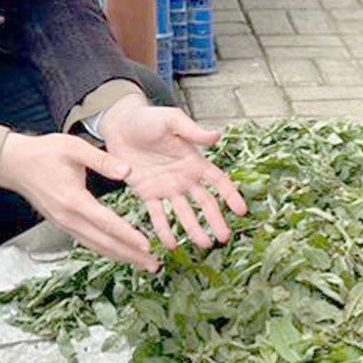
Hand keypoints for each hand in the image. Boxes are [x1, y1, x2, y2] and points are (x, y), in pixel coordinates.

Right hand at [0, 130, 159, 269]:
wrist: (14, 164)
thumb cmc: (43, 153)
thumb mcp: (74, 148)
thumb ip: (103, 160)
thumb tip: (128, 170)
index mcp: (74, 200)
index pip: (107, 223)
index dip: (128, 236)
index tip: (146, 246)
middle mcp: (69, 217)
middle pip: (104, 242)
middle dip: (130, 255)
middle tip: (153, 264)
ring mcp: (64, 223)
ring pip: (96, 246)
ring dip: (120, 256)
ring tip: (141, 264)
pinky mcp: (62, 223)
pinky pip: (87, 241)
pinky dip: (105, 250)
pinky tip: (118, 253)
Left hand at [100, 96, 246, 251]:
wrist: (119, 124)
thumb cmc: (148, 118)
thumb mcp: (172, 121)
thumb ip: (193, 132)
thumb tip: (217, 136)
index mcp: (194, 161)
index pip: (218, 181)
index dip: (231, 195)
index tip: (242, 211)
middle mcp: (184, 178)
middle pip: (205, 203)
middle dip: (215, 220)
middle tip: (223, 237)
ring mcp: (166, 187)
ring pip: (184, 213)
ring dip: (193, 229)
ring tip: (203, 245)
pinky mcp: (147, 193)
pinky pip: (157, 215)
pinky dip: (164, 230)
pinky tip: (171, 245)